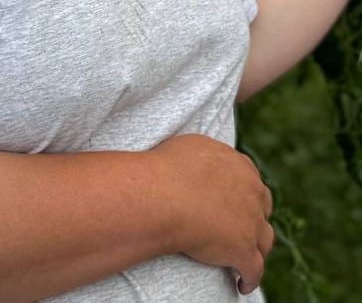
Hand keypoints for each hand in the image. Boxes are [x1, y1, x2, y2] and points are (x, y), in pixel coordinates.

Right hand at [150, 134, 273, 293]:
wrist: (165, 196)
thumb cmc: (169, 168)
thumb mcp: (192, 146)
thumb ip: (208, 155)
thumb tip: (205, 160)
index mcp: (242, 168)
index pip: (251, 182)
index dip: (245, 193)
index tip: (236, 201)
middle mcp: (252, 194)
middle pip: (262, 209)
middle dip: (255, 217)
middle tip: (242, 226)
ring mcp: (251, 224)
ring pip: (264, 240)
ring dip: (257, 247)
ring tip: (247, 257)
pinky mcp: (243, 251)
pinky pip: (254, 270)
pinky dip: (249, 278)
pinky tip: (242, 284)